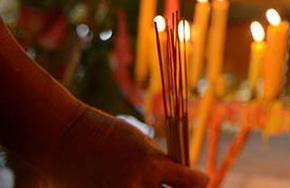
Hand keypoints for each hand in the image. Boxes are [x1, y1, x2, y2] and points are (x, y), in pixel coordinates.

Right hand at [44, 107, 207, 187]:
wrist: (62, 138)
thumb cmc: (105, 133)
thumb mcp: (140, 142)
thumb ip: (159, 161)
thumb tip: (178, 175)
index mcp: (151, 166)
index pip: (192, 182)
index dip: (200, 180)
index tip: (201, 178)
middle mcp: (136, 187)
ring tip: (151, 185)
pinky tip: (132, 186)